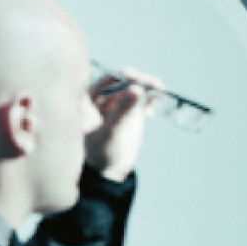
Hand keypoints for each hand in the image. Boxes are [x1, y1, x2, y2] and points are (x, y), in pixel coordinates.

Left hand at [85, 67, 163, 181]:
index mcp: (86, 100)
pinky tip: (159, 96)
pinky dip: (152, 94)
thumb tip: (137, 88)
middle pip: (121, 81)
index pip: (104, 81)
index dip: (119, 76)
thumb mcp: (110, 131)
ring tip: (159, 89)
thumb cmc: (99, 152)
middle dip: (137, 80)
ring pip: (133, 86)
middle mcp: (101, 98)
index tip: (134, 77)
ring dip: (147, 85)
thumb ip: (122, 111)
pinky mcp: (131, 109)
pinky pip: (142, 96)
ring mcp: (117, 103)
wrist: (108, 169)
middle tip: (152, 84)